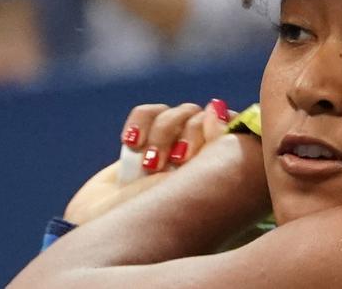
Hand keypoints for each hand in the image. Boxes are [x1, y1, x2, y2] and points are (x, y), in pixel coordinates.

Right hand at [65, 99, 232, 223]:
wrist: (108, 233)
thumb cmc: (157, 219)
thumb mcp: (191, 185)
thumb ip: (212, 146)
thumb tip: (218, 108)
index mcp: (218, 169)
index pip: (233, 128)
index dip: (222, 128)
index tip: (204, 151)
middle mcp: (198, 156)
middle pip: (205, 118)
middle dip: (189, 135)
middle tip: (176, 162)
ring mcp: (170, 146)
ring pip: (179, 113)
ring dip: (164, 133)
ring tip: (150, 165)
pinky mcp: (143, 140)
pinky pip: (148, 112)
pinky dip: (140, 123)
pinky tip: (131, 144)